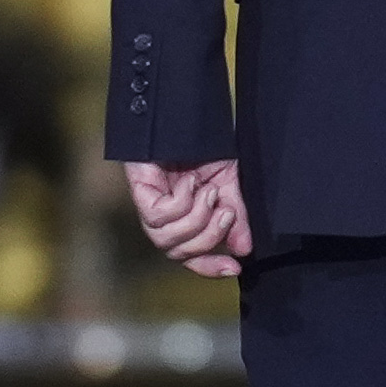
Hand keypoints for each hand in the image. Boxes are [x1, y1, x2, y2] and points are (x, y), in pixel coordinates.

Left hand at [124, 157, 253, 279]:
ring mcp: (150, 209)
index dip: (210, 268)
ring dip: (196, 219)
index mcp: (184, 221)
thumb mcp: (228, 183)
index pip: (192, 257)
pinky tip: (188, 182)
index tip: (236, 268)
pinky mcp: (141, 195)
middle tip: (227, 210)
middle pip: (181, 254)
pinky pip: (159, 217)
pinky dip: (181, 202)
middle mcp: (164, 221)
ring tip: (208, 192)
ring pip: (168, 241)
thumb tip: (244, 247)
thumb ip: (235, 216)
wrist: (182, 118)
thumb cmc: (202, 148)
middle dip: (210, 236)